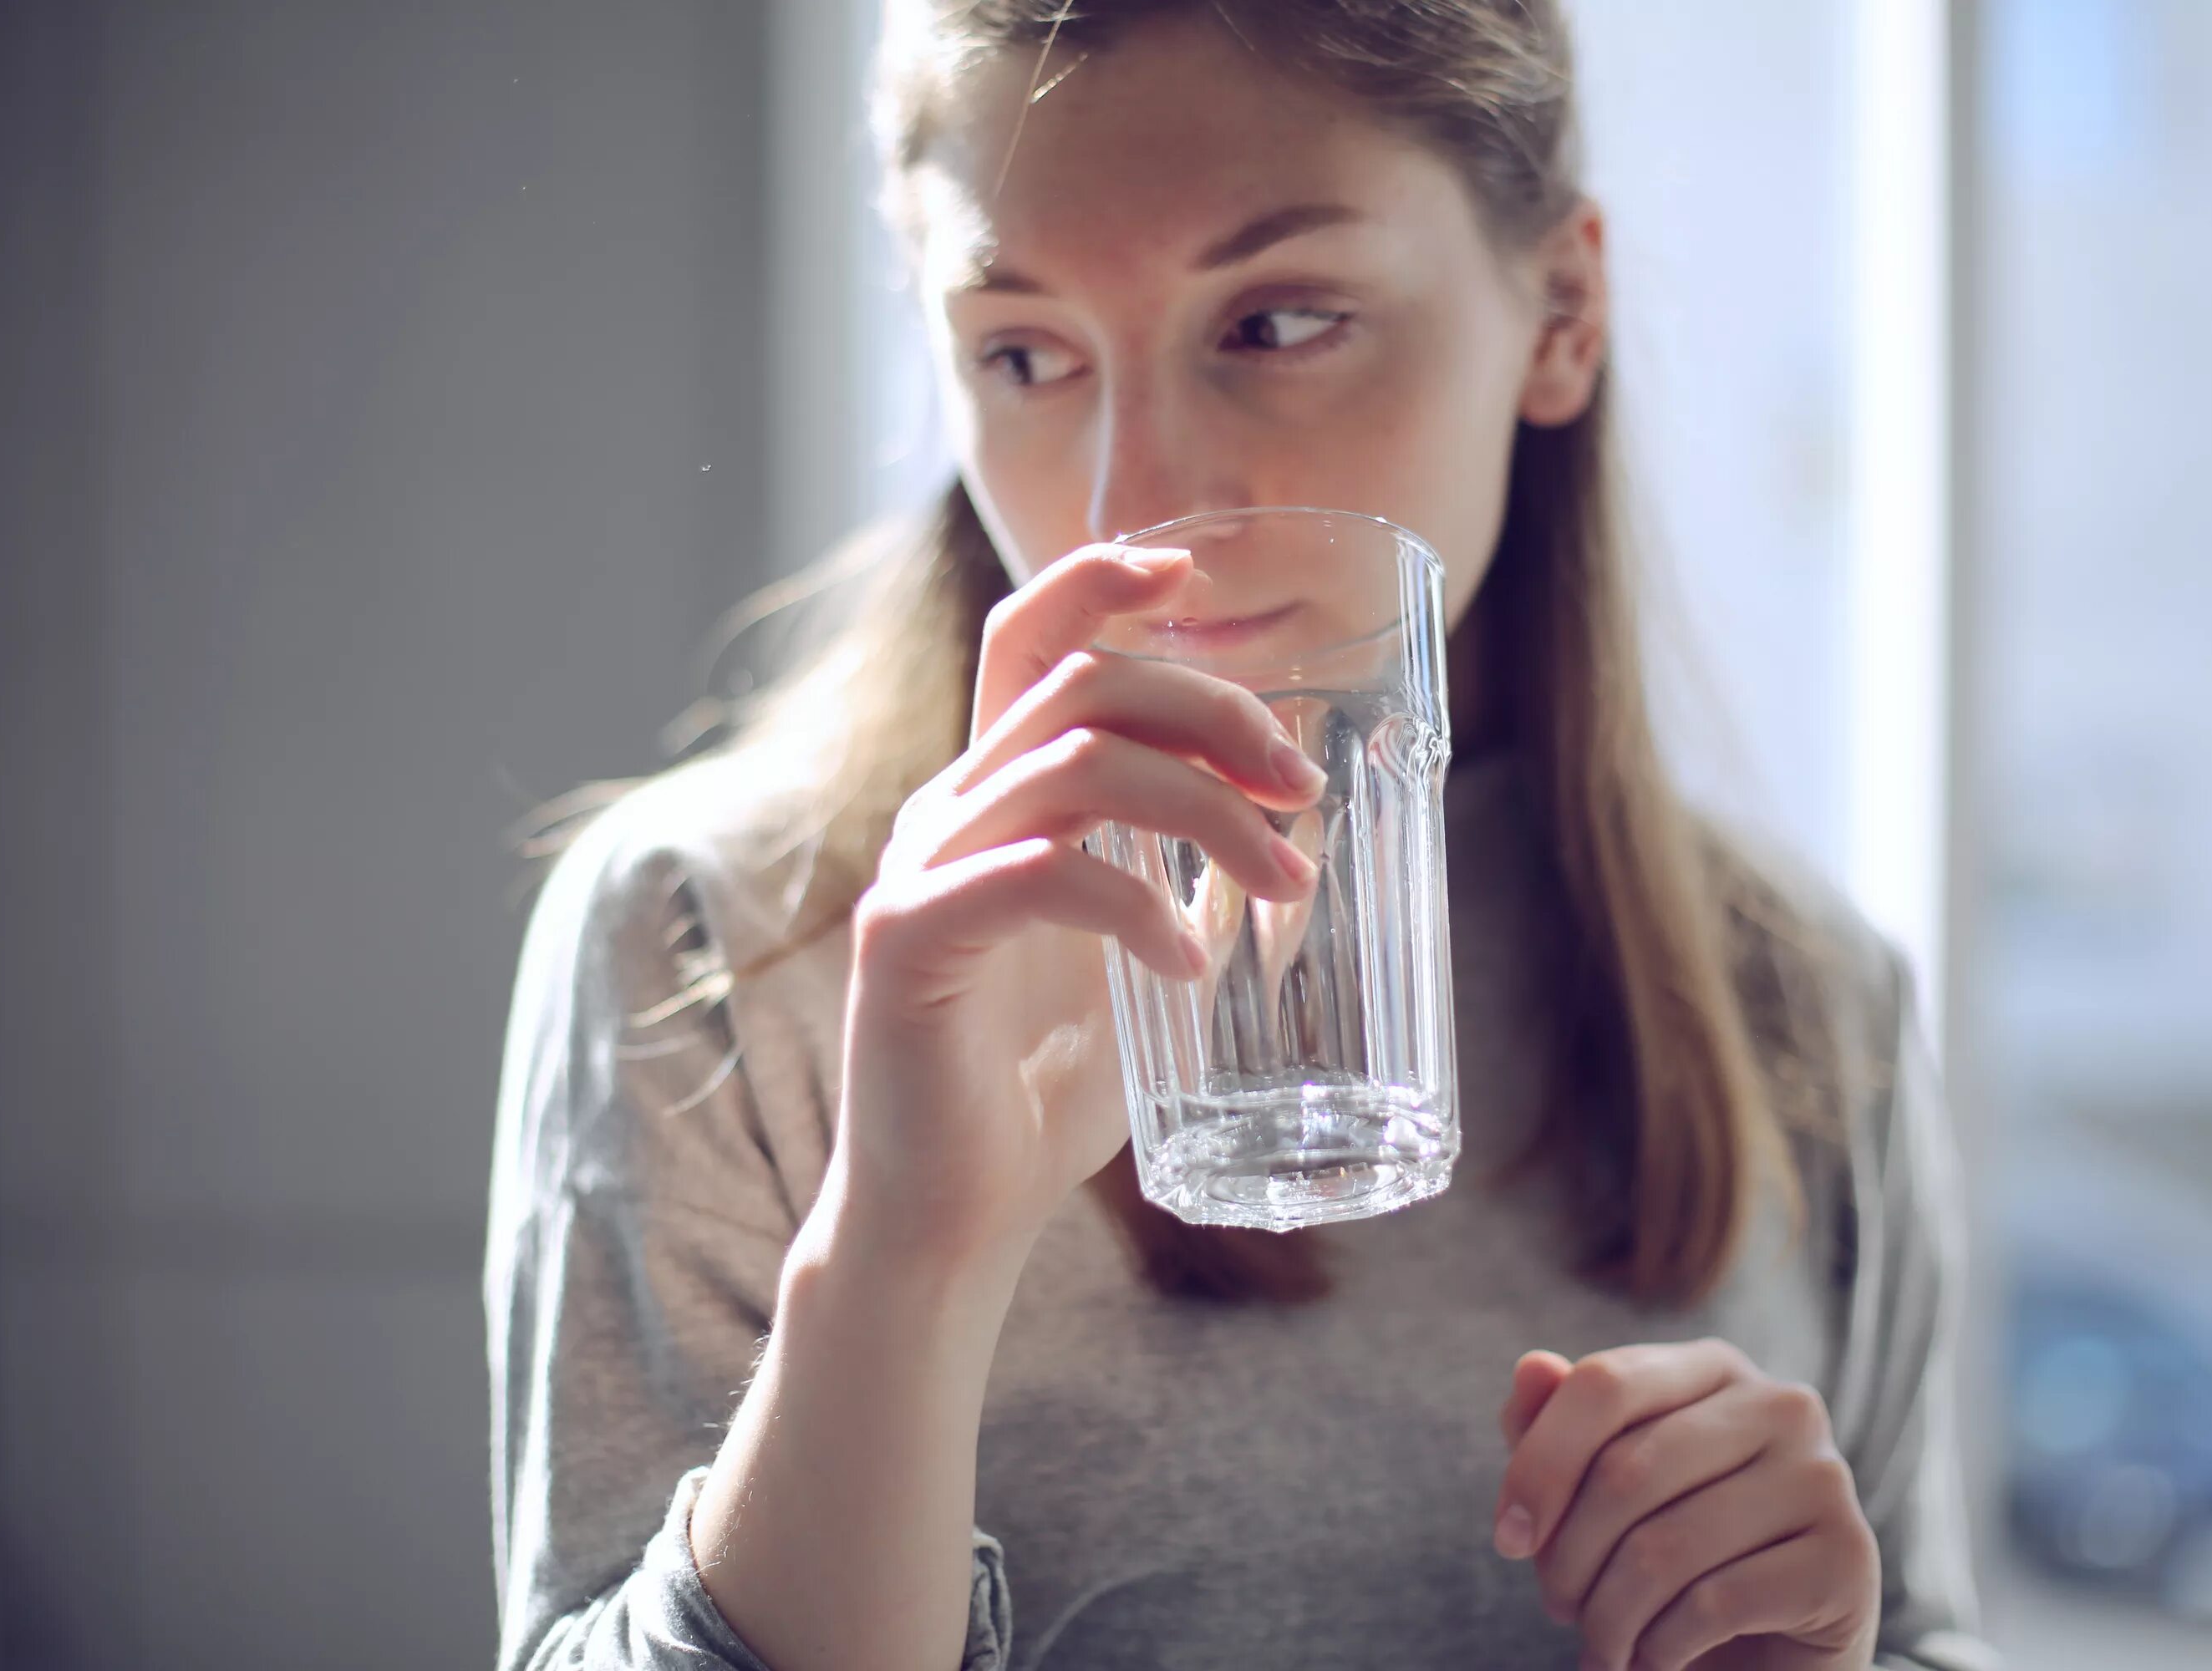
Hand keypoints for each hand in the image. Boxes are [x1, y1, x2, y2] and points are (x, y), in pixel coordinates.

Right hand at [827, 542, 1326, 1267]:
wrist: (951, 1220)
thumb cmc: (1037, 1097)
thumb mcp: (1135, 967)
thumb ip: (1185, 892)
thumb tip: (1292, 842)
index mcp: (992, 800)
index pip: (1029, 641)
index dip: (1102, 580)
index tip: (1194, 571)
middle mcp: (946, 813)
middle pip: (1079, 683)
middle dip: (1212, 710)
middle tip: (1301, 787)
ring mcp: (920, 871)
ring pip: (1074, 764)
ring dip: (1204, 808)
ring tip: (1283, 881)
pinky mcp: (909, 941)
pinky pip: (1039, 875)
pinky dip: (1135, 904)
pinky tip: (1192, 963)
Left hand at [1493, 1340, 1880, 1670]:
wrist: (1771, 1653)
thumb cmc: (1675, 1554)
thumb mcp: (1600, 1489)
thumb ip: (1557, 1427)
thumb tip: (1533, 1367)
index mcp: (1715, 1367)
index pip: (1605, 1384)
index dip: (1539, 1465)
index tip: (1508, 1537)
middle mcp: (1782, 1405)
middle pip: (1627, 1471)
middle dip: (1568, 1557)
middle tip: (1558, 1609)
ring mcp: (1823, 1478)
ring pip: (1664, 1547)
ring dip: (1609, 1616)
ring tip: (1602, 1646)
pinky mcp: (1847, 1558)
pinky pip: (1714, 1603)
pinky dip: (1662, 1646)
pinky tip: (1657, 1659)